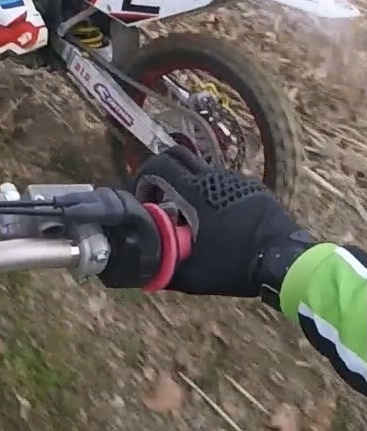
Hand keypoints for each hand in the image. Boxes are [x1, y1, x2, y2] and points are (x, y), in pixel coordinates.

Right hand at [135, 147, 311, 297]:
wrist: (287, 263)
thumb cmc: (237, 266)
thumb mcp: (194, 275)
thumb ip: (164, 268)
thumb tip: (142, 268)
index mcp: (196, 192)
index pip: (159, 165)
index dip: (144, 179)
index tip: (146, 201)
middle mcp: (214, 177)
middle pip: (177, 155)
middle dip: (161, 171)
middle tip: (160, 197)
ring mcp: (235, 179)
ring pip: (200, 169)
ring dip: (187, 185)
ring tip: (190, 217)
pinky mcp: (253, 187)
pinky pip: (222, 181)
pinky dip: (210, 193)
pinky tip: (217, 220)